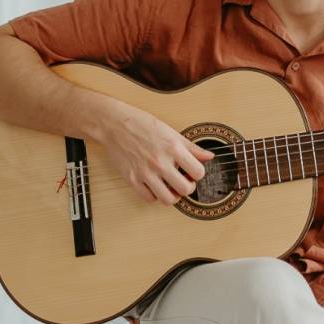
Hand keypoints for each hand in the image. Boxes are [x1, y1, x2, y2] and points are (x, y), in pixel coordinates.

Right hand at [96, 97, 213, 204]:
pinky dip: (154, 196)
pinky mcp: (132, 179)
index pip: (198, 172)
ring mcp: (145, 173)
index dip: (198, 174)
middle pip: (185, 189)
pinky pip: (148, 198)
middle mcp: (160, 162)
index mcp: (173, 148)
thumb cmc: (142, 124)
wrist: (114, 124)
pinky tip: (155, 187)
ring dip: (173, 196)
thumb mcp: (171, 131)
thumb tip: (208, 156)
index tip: (193, 171)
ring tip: (171, 188)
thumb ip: (191, 147)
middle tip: (184, 181)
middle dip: (188, 187)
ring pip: (167, 199)